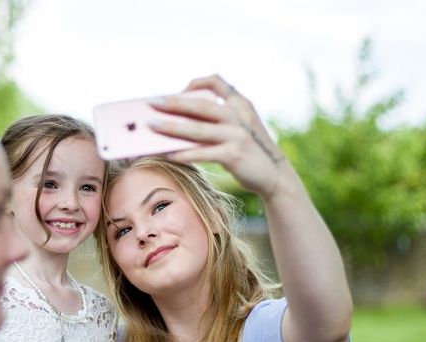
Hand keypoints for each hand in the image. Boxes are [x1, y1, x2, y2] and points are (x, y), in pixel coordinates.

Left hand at [148, 74, 287, 199]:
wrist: (274, 176)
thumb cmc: (248, 152)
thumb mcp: (238, 129)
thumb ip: (217, 121)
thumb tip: (178, 123)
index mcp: (240, 104)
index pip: (217, 82)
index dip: (196, 83)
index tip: (179, 91)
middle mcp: (239, 115)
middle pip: (201, 105)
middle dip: (174, 103)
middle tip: (151, 104)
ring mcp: (237, 134)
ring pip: (198, 129)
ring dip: (173, 128)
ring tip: (153, 127)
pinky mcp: (234, 154)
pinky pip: (203, 153)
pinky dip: (185, 154)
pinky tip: (169, 154)